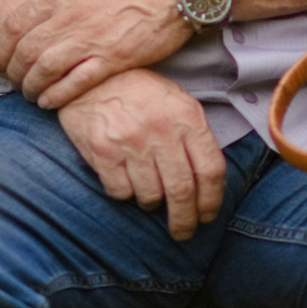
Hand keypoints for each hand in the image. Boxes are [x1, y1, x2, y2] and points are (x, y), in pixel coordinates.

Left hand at [0, 0, 194, 106]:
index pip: (15, 24)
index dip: (0, 46)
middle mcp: (70, 17)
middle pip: (25, 51)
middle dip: (12, 71)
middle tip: (12, 81)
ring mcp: (90, 39)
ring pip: (44, 70)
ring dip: (31, 87)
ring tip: (30, 94)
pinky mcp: (112, 59)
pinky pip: (74, 83)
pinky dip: (56, 96)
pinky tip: (49, 102)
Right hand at [58, 69, 230, 240]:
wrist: (93, 76)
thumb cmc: (140, 91)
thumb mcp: (178, 101)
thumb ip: (194, 136)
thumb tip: (208, 182)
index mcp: (187, 116)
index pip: (211, 170)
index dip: (212, 200)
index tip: (207, 214)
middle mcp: (161, 130)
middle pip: (183, 191)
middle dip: (185, 220)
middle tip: (184, 231)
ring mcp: (131, 142)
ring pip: (151, 196)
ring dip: (153, 205)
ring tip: (151, 200)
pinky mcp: (103, 152)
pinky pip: (121, 192)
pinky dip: (127, 195)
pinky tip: (128, 183)